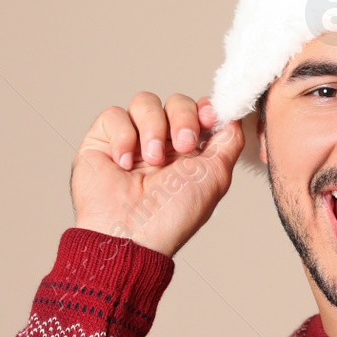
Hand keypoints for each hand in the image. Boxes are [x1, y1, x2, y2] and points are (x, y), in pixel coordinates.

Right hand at [71, 92, 243, 256]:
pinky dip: (123, 137)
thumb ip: (229, 141)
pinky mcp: (102, 141)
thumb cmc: (173, 215)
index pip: (200, 110)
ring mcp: (132, 140)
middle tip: (183, 147)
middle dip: (183, 118)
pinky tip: (124, 164)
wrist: (131, 235)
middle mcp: (162, 142)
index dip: (205, 108)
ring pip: (145, 101)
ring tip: (153, 160)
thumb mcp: (216, 176)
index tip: (209, 120)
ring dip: (154, 128)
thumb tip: (234, 115)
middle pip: (177, 101)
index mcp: (190, 151)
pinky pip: (115, 115)